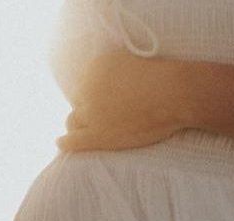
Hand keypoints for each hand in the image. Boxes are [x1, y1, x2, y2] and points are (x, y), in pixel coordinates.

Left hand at [57, 52, 185, 152]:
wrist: (173, 94)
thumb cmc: (159, 79)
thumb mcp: (129, 63)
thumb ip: (111, 74)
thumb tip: (98, 89)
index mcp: (94, 68)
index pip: (84, 85)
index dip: (93, 96)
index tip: (103, 103)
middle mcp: (88, 88)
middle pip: (78, 103)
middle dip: (87, 111)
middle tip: (101, 120)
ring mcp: (92, 113)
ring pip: (74, 122)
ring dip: (79, 126)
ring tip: (85, 133)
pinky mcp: (99, 135)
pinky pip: (73, 141)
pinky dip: (65, 142)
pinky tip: (61, 144)